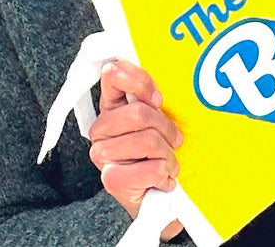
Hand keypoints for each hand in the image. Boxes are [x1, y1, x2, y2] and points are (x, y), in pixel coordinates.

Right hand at [88, 61, 183, 238]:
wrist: (159, 201)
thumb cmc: (159, 154)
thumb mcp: (158, 121)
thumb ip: (152, 98)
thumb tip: (156, 82)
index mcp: (110, 107)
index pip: (113, 74)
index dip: (141, 83)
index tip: (159, 99)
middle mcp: (100, 129)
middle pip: (140, 113)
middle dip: (167, 129)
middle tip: (174, 142)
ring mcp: (102, 155)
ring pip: (149, 141)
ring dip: (169, 156)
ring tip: (167, 164)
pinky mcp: (111, 180)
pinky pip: (153, 168)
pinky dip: (166, 176)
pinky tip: (162, 181)